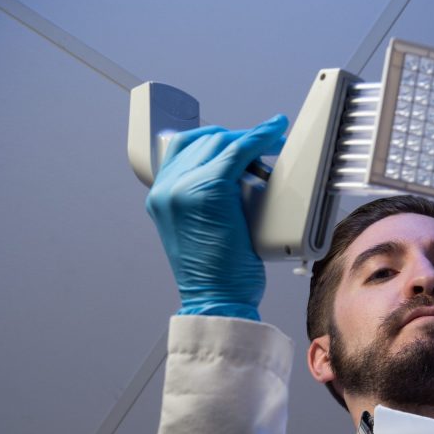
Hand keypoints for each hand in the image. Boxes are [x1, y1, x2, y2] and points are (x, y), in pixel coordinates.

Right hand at [146, 115, 287, 320]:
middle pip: (203, 140)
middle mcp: (166, 188)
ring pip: (221, 142)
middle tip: (265, 140)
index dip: (215, 138)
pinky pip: (238, 151)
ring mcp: (183, 187)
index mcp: (161, 196)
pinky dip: (259, 138)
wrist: (216, 300)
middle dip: (236, 136)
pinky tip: (272, 134)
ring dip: (250, 137)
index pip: (183, 147)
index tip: (238, 140)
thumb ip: (204, 199)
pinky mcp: (208, 189)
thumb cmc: (217, 273)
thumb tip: (238, 173)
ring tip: (273, 140)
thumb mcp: (199, 228)